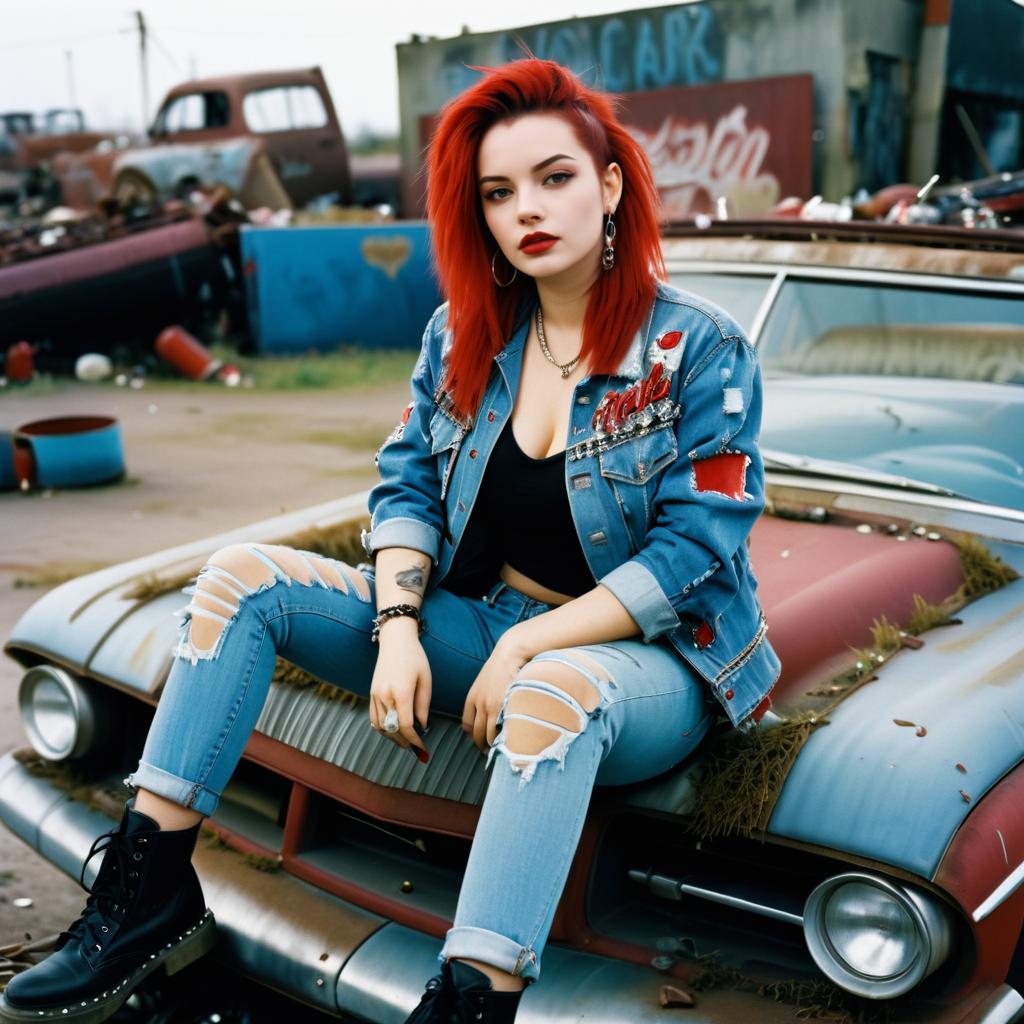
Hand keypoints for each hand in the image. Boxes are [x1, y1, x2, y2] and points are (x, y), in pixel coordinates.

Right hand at [369, 623, 430, 755]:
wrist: (395, 640)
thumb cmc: (415, 658)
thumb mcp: (425, 679)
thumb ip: (423, 705)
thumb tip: (422, 726)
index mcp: (401, 691)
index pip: (405, 725)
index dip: (415, 740)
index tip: (423, 748)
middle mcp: (385, 695)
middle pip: (391, 729)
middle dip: (404, 741)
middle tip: (416, 748)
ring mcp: (375, 694)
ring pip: (380, 726)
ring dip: (392, 737)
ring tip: (405, 741)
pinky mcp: (371, 693)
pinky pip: (373, 717)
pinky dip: (382, 728)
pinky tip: (392, 730)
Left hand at [462, 635, 530, 753]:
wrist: (509, 655)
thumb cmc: (500, 667)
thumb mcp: (484, 682)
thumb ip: (483, 697)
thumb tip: (487, 711)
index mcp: (471, 698)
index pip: (466, 724)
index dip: (471, 735)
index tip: (478, 739)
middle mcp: (478, 704)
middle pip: (475, 732)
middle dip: (480, 744)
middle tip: (488, 751)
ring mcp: (490, 706)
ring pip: (487, 734)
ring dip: (491, 745)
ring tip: (498, 749)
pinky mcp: (503, 706)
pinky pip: (499, 730)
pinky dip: (502, 739)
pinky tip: (507, 741)